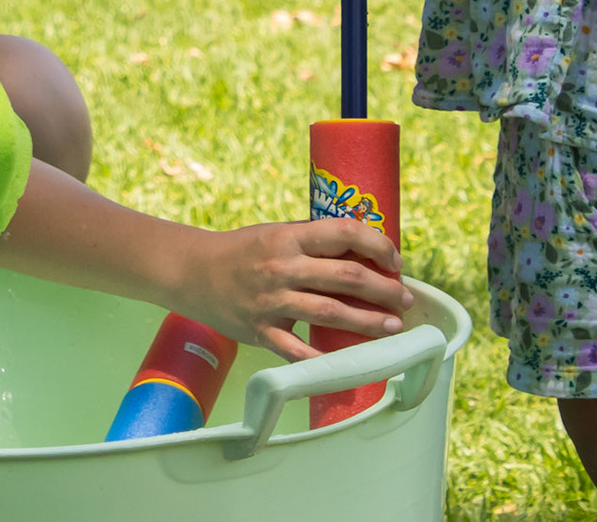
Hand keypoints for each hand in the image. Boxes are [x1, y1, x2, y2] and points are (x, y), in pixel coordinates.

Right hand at [172, 219, 414, 361]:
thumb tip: (363, 252)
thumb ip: (313, 242)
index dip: (377, 245)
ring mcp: (271, 301)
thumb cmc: (241, 250)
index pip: (344, 233)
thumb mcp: (276, 233)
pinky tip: (349, 363)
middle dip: (384, 289)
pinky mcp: (260, 330)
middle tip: (405, 299)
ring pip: (331, 312)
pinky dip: (324, 358)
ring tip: (393, 327)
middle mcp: (282, 267)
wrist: (192, 271)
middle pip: (346, 276)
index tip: (395, 260)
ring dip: (369, 321)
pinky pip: (298, 350)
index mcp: (288, 238)